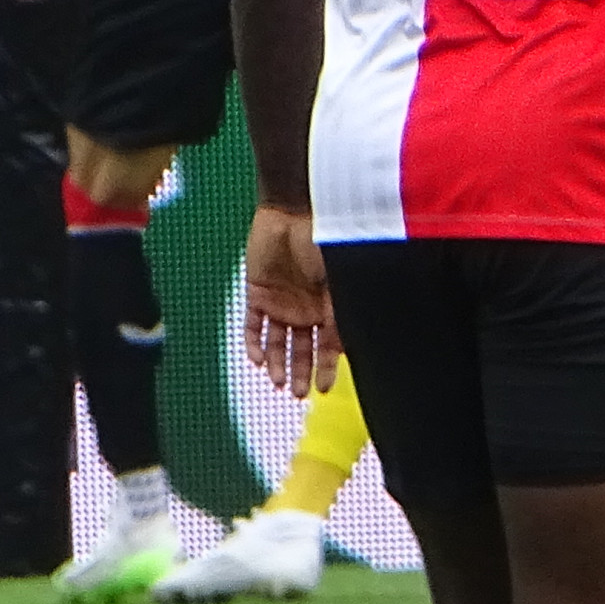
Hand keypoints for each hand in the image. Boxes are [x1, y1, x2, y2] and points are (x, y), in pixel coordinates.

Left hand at [241, 207, 338, 396]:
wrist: (291, 210)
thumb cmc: (322, 238)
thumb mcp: (339, 277)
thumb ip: (341, 309)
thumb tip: (351, 343)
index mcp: (329, 304)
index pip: (330, 343)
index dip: (328, 366)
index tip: (324, 388)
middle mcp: (305, 307)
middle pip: (303, 348)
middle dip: (301, 372)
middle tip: (298, 393)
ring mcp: (280, 301)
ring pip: (277, 341)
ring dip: (277, 363)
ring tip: (276, 382)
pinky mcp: (257, 293)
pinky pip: (253, 324)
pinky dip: (254, 342)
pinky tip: (256, 358)